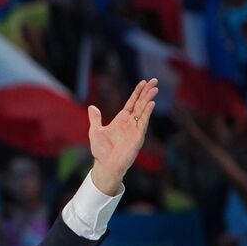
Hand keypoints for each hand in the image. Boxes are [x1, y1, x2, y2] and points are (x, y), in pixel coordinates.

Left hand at [87, 78, 158, 195]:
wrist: (106, 165)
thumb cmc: (101, 150)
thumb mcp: (95, 131)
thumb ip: (95, 118)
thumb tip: (92, 107)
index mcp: (121, 120)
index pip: (131, 103)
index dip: (137, 93)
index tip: (143, 82)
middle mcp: (130, 123)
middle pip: (140, 103)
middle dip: (146, 92)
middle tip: (154, 80)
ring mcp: (135, 129)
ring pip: (143, 110)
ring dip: (148, 99)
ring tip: (155, 89)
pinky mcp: (138, 136)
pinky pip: (143, 122)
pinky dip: (146, 113)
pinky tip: (151, 103)